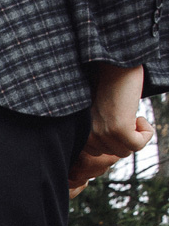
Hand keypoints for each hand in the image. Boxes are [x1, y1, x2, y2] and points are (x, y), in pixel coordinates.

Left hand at [70, 64, 150, 196]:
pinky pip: (137, 145)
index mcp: (78, 137)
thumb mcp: (99, 117)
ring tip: (130, 114)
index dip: (115, 144)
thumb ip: (98, 136)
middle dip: (126, 138)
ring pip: (125, 151)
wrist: (115, 66)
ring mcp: (101, 134)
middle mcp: (86, 138)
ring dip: (135, 134)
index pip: (98, 158)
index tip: (119, 126)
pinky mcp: (118, 129)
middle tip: (125, 117)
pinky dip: (145, 133)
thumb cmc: (108, 89)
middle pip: (114, 154)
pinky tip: (139, 116)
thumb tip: (107, 159)